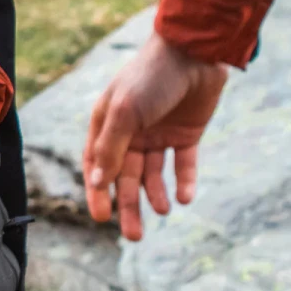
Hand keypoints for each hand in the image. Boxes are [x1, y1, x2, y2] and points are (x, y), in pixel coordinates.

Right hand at [82, 33, 226, 240]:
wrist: (194, 53)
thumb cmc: (149, 78)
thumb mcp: (124, 113)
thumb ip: (110, 148)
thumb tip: (97, 183)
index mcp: (107, 125)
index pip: (97, 166)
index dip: (98, 193)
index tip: (101, 218)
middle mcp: (130, 133)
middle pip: (126, 177)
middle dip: (129, 206)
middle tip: (133, 237)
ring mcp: (158, 135)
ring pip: (153, 175)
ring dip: (155, 196)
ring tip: (162, 211)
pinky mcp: (186, 135)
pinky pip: (183, 164)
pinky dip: (183, 181)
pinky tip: (184, 197)